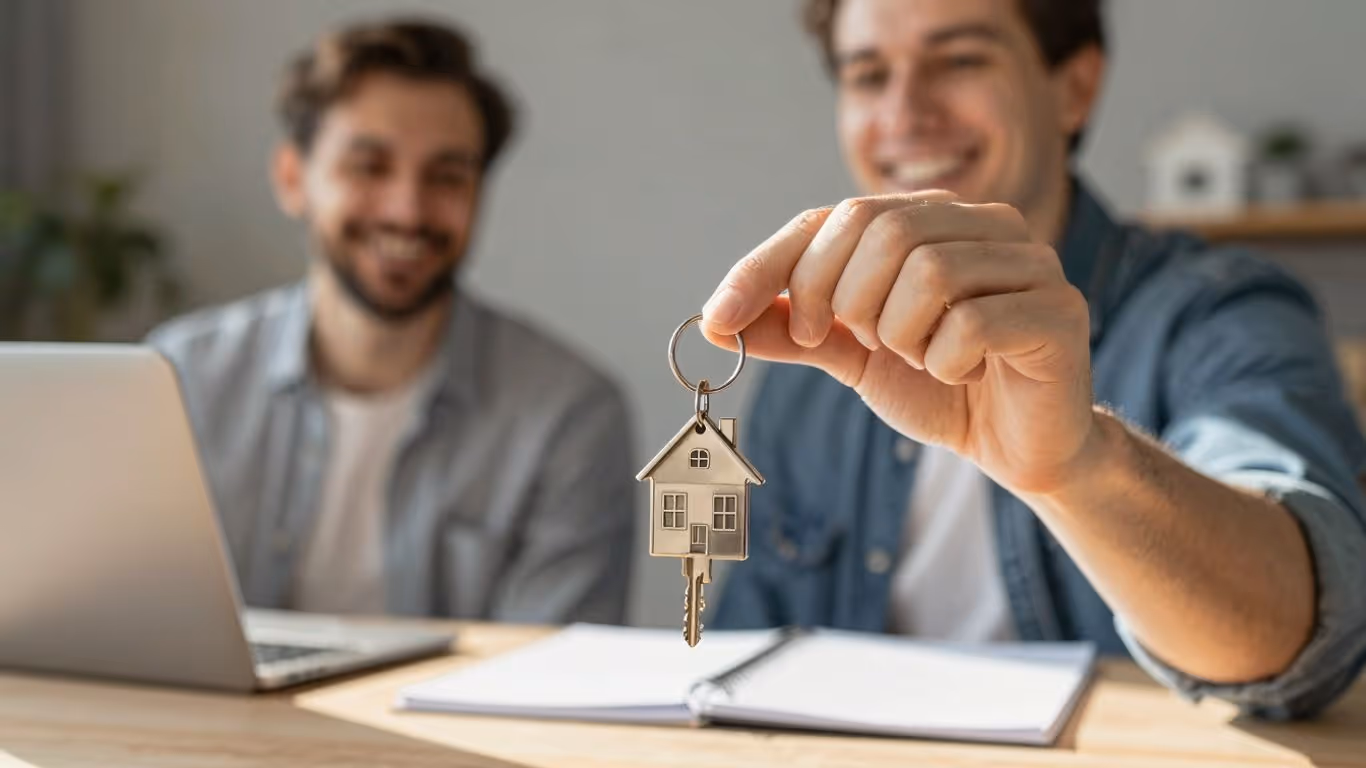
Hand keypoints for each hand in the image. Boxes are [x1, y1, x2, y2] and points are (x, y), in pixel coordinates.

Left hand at [701, 191, 1096, 495]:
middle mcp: (984, 222)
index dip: (769, 266)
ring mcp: (1029, 261)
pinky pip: (972, 324)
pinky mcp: (1057, 310)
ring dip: (899, 333)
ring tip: (919, 356)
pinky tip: (959, 373)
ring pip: (928, 271)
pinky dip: (945, 361)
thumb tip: (718, 319)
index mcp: (931, 217)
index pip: (832, 217)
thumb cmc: (940, 386)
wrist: (1017, 445)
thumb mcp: (850, 354)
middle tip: (857, 343)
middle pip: (882, 230)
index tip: (722, 319)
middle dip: (842, 300)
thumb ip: (793, 327)